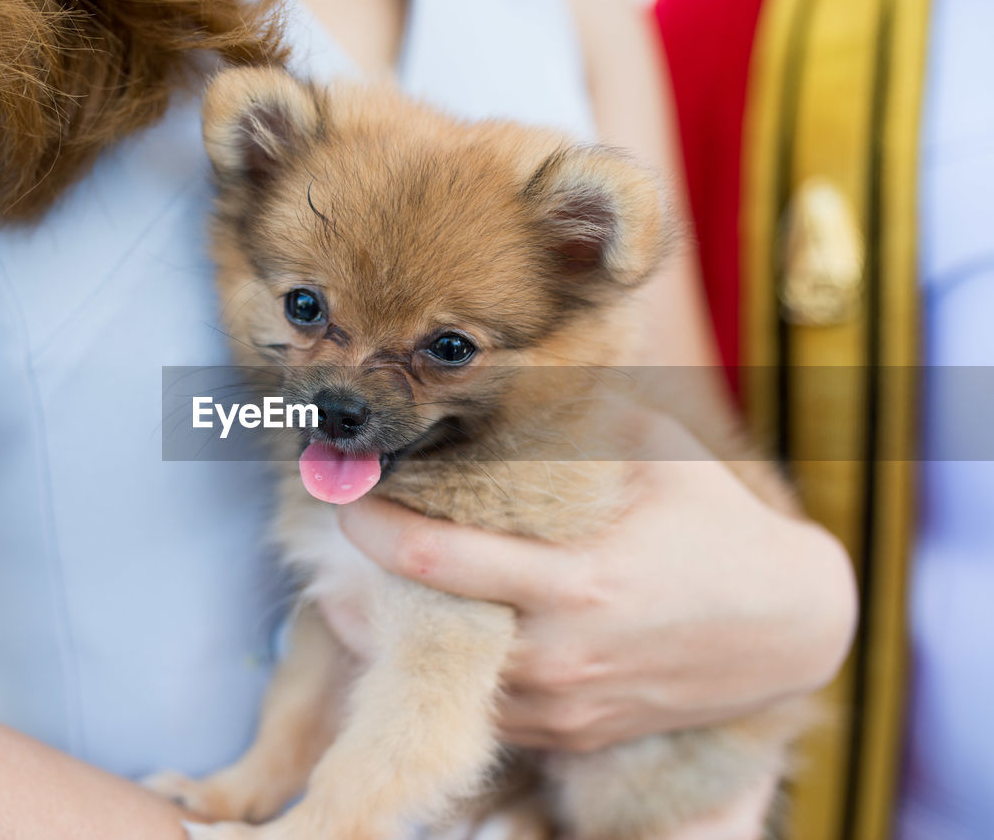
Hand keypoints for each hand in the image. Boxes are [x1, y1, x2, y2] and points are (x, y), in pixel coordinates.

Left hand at [327, 413, 855, 753]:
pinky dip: (438, 668)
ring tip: (342, 587)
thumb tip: (502, 370)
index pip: (440, 560)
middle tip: (314, 547)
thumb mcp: (660, 454)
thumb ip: (580, 417)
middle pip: (417, 633)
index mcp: (578, 580)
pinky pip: (481, 705)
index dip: (373, 524)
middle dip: (354, 592)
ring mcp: (562, 703)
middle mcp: (560, 653)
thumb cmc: (717, 525)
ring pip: (439, 679)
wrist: (787, 631)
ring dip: (385, 635)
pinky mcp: (568, 731)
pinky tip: (412, 630)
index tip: (339, 488)